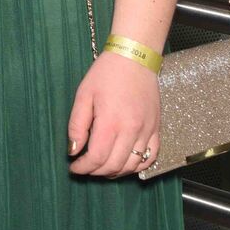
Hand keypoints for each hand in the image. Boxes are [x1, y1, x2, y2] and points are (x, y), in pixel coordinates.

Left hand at [67, 51, 161, 177]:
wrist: (134, 58)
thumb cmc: (107, 73)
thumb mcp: (84, 95)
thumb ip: (76, 125)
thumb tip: (73, 150)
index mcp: (111, 122)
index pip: (97, 158)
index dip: (83, 167)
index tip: (74, 167)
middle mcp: (131, 130)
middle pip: (114, 166)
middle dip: (96, 171)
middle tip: (85, 167)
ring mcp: (147, 131)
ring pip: (132, 165)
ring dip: (115, 171)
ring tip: (101, 167)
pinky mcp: (156, 128)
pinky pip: (150, 157)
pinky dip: (136, 166)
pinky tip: (124, 162)